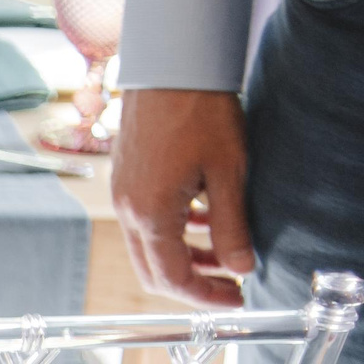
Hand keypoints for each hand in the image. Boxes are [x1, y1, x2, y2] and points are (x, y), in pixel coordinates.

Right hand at [112, 89, 253, 308]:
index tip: (237, 297)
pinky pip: (143, 223)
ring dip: (183, 258)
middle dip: (192, 284)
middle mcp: (127, 211)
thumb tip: (242, 268)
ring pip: (147, 249)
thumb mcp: (228, 172)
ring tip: (222, 252)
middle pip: (152, 272)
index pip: (172, 279)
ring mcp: (122, 195)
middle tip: (230, 283)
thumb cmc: (201, 112)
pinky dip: (172, 233)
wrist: (171, 66)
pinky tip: (202, 218)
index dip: (207, 296)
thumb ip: (233, 227)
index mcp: (151, 215)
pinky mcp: (125, 180)